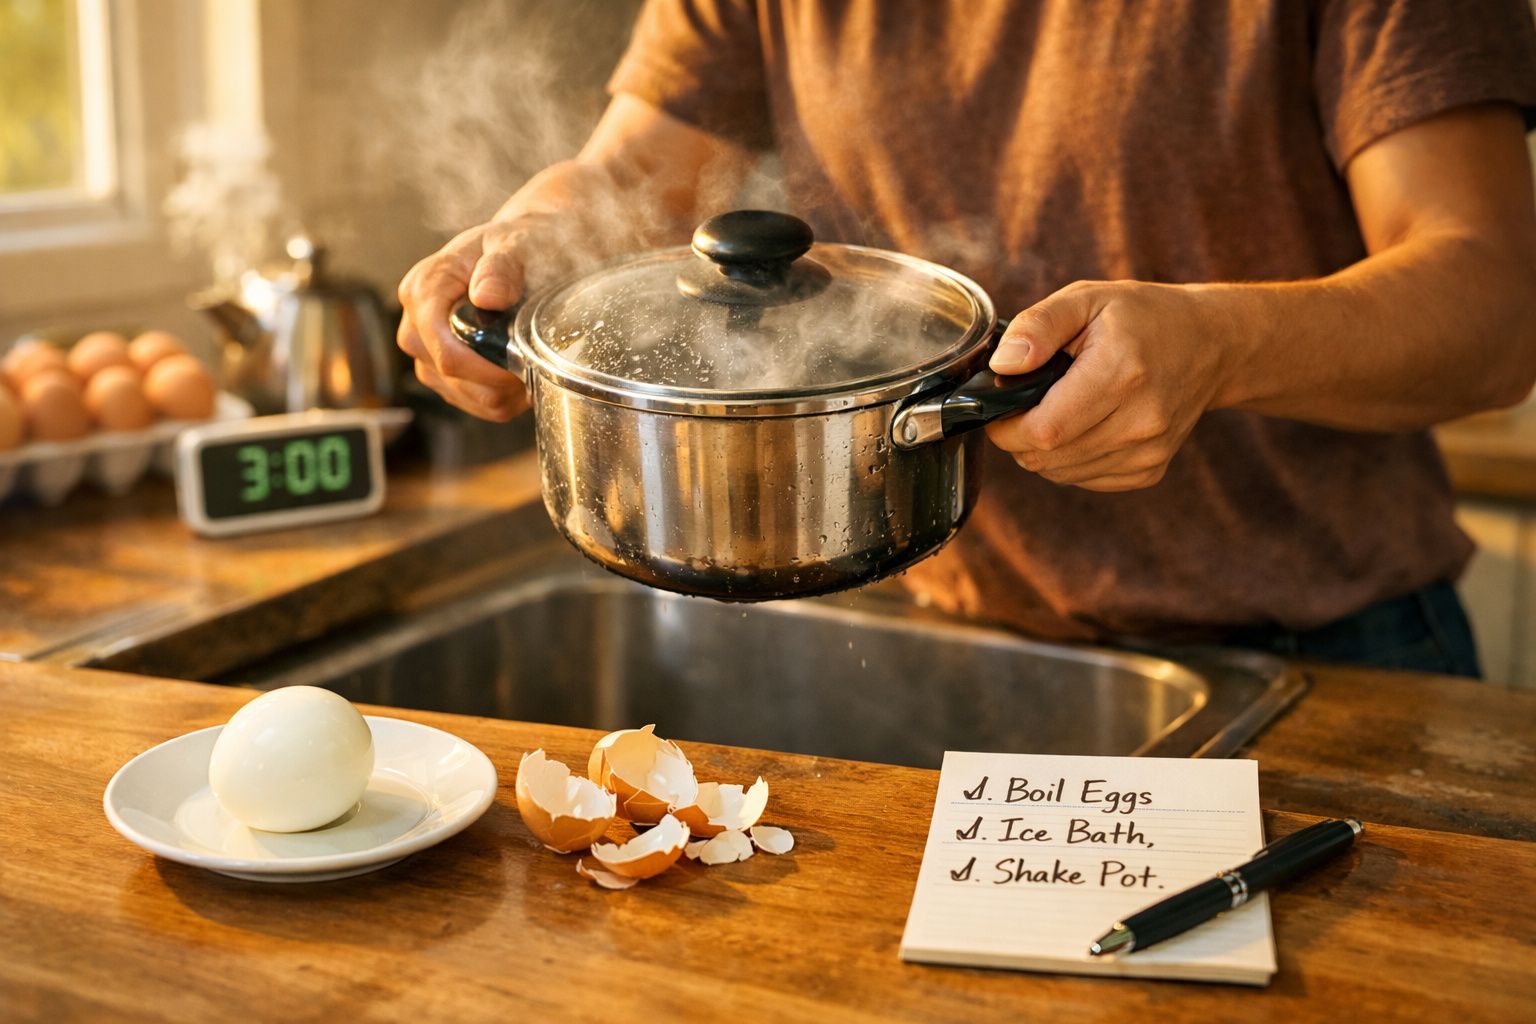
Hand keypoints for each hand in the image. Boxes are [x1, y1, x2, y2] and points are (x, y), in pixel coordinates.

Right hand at [396, 218, 542, 421]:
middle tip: (535, 359)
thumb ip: (501, 267)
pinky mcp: (443, 374)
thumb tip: (486, 296)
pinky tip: (521, 373)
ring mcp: (427, 352)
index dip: (485, 366)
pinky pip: (475, 404)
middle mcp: (416, 323)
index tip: (522, 361)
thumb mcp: (516, 244)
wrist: (522, 252)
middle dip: (499, 378)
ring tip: (531, 362)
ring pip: (467, 396)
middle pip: (452, 376)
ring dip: (505, 389)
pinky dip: (504, 397)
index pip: (444, 348)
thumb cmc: (518, 245)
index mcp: (425, 288)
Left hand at [984, 281, 1235, 490]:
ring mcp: (1149, 452)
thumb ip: (1038, 326)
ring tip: (1058, 408)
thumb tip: (1002, 365)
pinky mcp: (1150, 470)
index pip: (1043, 431)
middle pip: (1047, 458)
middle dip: (1019, 437)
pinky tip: (1082, 425)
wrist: (1211, 343)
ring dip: (1044, 449)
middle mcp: (1140, 422)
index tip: (1001, 405)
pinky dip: (1069, 459)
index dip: (1007, 427)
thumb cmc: (1142, 317)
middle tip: (1027, 402)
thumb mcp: (1086, 299)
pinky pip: (1084, 480)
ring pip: (1061, 474)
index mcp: (1121, 375)